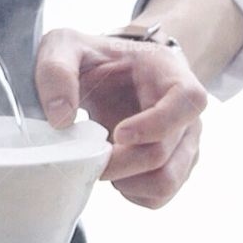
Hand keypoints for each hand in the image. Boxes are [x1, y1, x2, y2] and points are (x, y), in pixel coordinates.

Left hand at [35, 28, 207, 207]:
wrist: (114, 70)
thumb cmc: (94, 58)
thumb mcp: (66, 46)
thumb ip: (56, 71)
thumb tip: (60, 118)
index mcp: (170, 74)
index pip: (186, 102)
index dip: (154, 125)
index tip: (117, 133)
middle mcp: (186, 112)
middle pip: (164, 153)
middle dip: (119, 163)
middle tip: (88, 155)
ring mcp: (184, 142)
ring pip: (167, 182)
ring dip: (127, 183)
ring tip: (102, 163)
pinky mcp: (174, 166)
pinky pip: (159, 196)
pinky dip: (131, 193)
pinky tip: (114, 172)